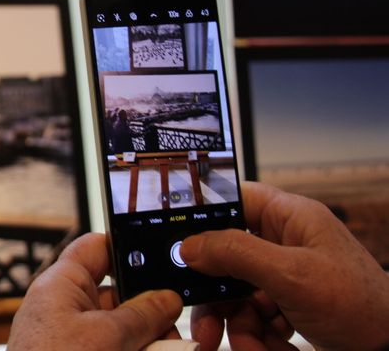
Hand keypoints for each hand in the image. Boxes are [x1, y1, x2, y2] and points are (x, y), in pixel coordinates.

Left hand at [8, 233, 182, 349]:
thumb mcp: (108, 337)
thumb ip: (143, 314)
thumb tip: (167, 298)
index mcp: (61, 284)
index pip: (97, 248)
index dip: (128, 248)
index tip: (162, 260)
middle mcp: (64, 308)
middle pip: (118, 296)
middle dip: (150, 311)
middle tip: (174, 326)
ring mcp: (71, 339)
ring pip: (122, 329)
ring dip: (149, 340)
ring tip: (173, 349)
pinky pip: (114, 348)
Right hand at [181, 181, 388, 350]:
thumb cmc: (360, 306)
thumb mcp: (291, 275)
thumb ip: (236, 253)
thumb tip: (190, 245)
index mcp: (290, 217)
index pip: (235, 199)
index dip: (203, 216)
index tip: (176, 239)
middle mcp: (284, 243)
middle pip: (226, 256)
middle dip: (215, 293)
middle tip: (202, 317)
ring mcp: (286, 276)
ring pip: (236, 293)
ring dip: (234, 324)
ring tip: (246, 346)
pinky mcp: (289, 305)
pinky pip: (253, 316)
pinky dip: (255, 337)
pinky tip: (266, 349)